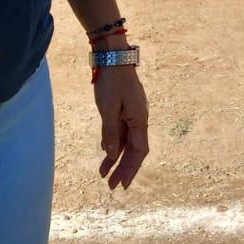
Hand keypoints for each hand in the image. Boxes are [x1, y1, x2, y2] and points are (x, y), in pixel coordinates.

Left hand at [94, 67, 149, 189]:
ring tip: (103, 175)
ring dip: (116, 158)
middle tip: (111, 186)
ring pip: (126, 142)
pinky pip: (121, 132)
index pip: (138, 151)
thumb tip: (112, 154)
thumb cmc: (111, 81)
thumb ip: (111, 133)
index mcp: (140, 119)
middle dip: (122, 168)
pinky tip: (105, 153)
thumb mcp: (108, 109)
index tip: (123, 184)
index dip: (131, 169)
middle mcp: (139, 118)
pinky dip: (113, 144)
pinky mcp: (124, 109)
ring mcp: (132, 113)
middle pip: (133, 150)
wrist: (112, 57)